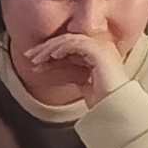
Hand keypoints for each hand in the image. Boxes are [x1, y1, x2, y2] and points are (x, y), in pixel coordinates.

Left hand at [10, 27, 132, 108]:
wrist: (117, 108)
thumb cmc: (103, 100)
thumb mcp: (80, 81)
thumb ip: (68, 69)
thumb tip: (49, 65)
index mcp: (98, 53)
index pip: (70, 46)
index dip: (50, 52)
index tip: (35, 61)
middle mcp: (101, 46)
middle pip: (68, 40)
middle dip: (46, 48)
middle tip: (30, 56)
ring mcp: (101, 47)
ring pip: (69, 40)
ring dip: (50, 48)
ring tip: (36, 58)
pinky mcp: (99, 51)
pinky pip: (76, 43)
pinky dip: (61, 48)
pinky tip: (51, 56)